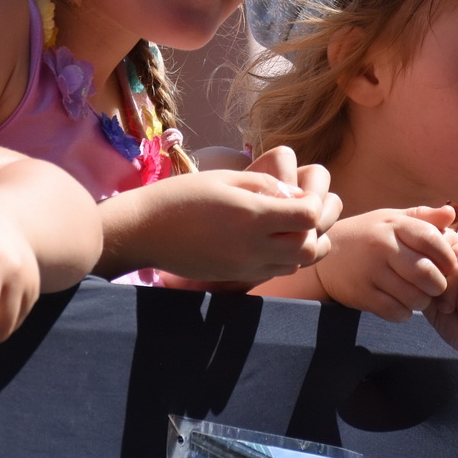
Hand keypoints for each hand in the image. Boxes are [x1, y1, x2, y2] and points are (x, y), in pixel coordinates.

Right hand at [114, 147, 340, 282]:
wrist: (144, 231)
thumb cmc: (181, 196)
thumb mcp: (225, 178)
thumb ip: (266, 185)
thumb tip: (297, 194)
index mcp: (251, 216)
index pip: (308, 217)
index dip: (313, 203)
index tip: (299, 193)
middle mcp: (252, 247)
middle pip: (309, 248)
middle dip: (313, 230)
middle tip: (299, 212)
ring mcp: (245, 267)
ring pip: (296, 265)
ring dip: (301, 246)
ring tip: (285, 226)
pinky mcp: (236, 278)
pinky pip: (275, 272)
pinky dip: (283, 258)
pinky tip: (268, 240)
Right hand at [310, 206, 457, 320]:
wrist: (324, 259)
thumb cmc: (367, 237)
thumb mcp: (391, 220)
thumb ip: (422, 217)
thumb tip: (450, 212)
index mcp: (393, 225)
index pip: (431, 239)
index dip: (447, 256)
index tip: (449, 266)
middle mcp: (382, 246)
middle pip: (426, 273)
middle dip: (438, 284)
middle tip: (435, 286)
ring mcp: (370, 271)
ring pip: (414, 296)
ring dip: (422, 301)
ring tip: (418, 295)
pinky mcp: (362, 294)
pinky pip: (396, 311)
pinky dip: (404, 312)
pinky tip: (400, 303)